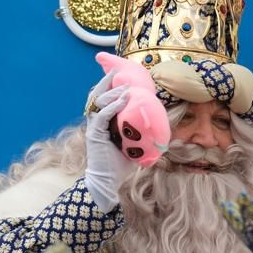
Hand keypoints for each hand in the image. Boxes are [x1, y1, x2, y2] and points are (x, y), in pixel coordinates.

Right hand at [83, 74, 134, 210]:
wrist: (106, 181)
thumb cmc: (119, 164)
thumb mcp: (131, 143)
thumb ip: (138, 132)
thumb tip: (158, 126)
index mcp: (102, 121)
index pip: (103, 98)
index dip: (108, 86)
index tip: (119, 75)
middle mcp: (95, 121)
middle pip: (97, 95)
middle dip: (106, 82)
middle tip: (116, 71)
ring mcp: (94, 127)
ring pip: (98, 102)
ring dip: (112, 92)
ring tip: (125, 86)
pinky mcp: (94, 134)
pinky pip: (102, 116)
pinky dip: (112, 106)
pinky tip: (123, 99)